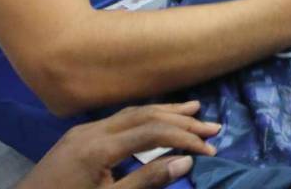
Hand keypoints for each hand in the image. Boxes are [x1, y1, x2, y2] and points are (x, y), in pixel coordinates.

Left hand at [16, 101, 218, 188]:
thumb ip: (146, 181)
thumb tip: (185, 162)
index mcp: (99, 148)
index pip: (153, 132)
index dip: (185, 138)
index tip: (209, 148)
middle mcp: (92, 131)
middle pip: (145, 115)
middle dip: (181, 119)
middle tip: (212, 126)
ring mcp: (83, 131)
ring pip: (131, 112)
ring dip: (165, 112)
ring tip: (193, 110)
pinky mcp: (78, 136)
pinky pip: (118, 119)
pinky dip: (144, 117)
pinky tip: (156, 119)